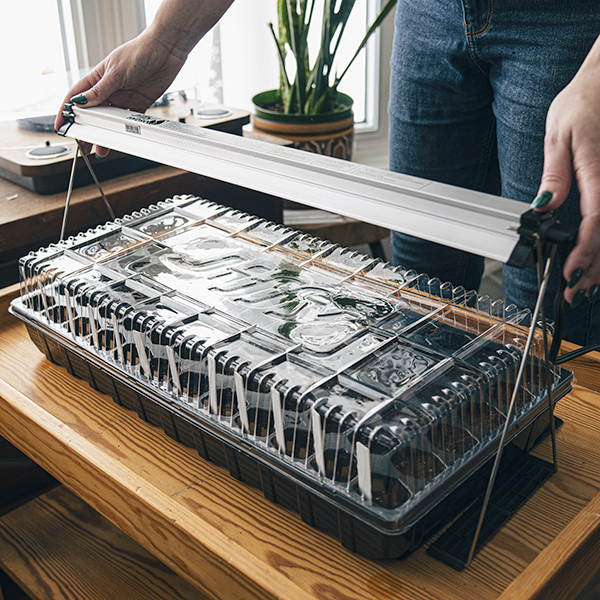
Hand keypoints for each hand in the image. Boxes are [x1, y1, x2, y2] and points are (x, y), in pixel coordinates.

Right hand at [54, 0, 234, 155]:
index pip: (75, 97)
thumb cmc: (140, 52)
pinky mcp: (139, 103)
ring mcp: (123, 97)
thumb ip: (100, 90)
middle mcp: (109, 89)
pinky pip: (129, 120)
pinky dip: (125, 131)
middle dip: (86, 129)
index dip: (66, 112)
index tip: (61, 126)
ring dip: (105, 134)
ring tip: (101, 149)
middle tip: (83, 144)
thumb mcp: (116, 72)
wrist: (166, 50)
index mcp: (97, 78)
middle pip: (92, 113)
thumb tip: (81, 103)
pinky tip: (121, 139)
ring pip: (110, 120)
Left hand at [536, 35, 599, 306]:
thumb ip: (556, 172)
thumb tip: (545, 205)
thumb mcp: (558, 133)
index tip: (570, 271)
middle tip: (574, 290)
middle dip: (595, 266)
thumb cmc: (583, 103)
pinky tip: (598, 260)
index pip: (598, 215)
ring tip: (586, 285)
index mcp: (598, 163)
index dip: (586, 249)